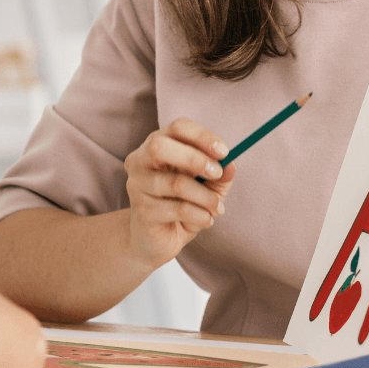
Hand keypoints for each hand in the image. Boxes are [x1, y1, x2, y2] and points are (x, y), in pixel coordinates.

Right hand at [123, 118, 235, 268]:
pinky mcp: (141, 212)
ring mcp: (137, 186)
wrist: (157, 239)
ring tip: (218, 208)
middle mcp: (140, 161)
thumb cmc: (181, 205)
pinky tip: (206, 220)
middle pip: (160, 147)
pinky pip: (178, 209)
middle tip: (217, 173)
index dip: (202, 137)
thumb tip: (231, 164)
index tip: (224, 152)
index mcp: (157, 145)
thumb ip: (219, 175)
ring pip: (175, 183)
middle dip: (195, 159)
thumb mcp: (206, 187)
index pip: (177, 128)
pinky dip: (200, 216)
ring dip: (205, 197)